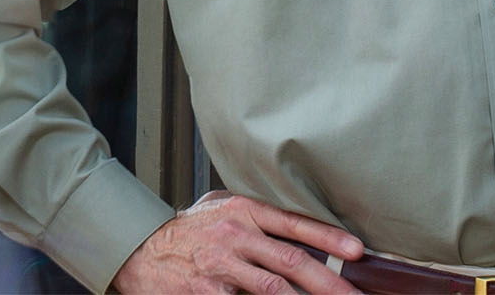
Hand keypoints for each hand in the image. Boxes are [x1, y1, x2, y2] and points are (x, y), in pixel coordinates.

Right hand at [112, 190, 364, 293]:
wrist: (137, 249)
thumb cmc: (186, 231)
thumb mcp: (220, 209)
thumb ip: (257, 218)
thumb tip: (302, 231)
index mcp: (242, 211)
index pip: (293, 224)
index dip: (328, 237)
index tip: (357, 251)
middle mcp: (234, 236)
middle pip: (292, 261)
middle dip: (330, 283)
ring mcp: (220, 267)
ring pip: (273, 290)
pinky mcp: (207, 293)